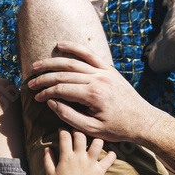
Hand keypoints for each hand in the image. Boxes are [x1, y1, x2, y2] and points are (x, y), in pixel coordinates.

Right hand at [27, 41, 162, 143]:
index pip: (61, 90)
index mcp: (93, 95)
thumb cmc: (118, 128)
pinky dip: (75, 48)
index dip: (45, 93)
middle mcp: (98, 79)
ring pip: (73, 63)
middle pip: (64, 75)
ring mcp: (104, 72)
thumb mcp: (91, 129)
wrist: (143, 121)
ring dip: (52, 63)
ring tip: (37, 66)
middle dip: (44, 78)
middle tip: (31, 83)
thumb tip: (51, 102)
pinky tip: (61, 45)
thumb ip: (68, 115)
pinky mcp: (108, 69)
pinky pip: (89, 54)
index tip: (36, 98)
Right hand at [44, 129, 115, 174]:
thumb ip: (48, 159)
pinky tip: (110, 153)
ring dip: (96, 139)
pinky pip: (109, 160)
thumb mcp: (50, 173)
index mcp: (66, 157)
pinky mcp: (100, 170)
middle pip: (80, 135)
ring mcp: (91, 163)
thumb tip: (47, 148)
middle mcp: (79, 157)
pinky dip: (112, 155)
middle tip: (77, 131)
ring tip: (94, 140)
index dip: (63, 129)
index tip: (62, 129)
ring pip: (97, 143)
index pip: (64, 136)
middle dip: (78, 129)